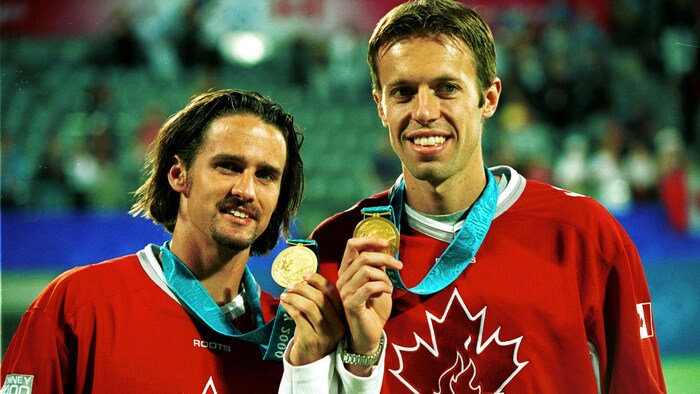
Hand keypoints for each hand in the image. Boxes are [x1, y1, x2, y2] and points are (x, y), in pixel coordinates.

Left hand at [280, 273, 344, 365]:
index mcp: (342, 316)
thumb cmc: (314, 335)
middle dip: (303, 288)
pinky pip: (299, 318)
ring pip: (309, 307)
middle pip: (320, 298)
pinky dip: (289, 307)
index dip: (318, 280)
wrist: (309, 363)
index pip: (333, 292)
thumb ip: (319, 302)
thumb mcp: (322, 318)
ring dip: (294, 297)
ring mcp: (325, 334)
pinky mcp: (311, 341)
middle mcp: (337, 325)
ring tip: (285, 295)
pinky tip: (284, 305)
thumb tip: (304, 280)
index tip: (304, 274)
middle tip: (290, 285)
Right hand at [336, 237, 401, 363]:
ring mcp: (345, 292)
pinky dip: (383, 287)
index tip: (386, 243)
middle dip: (385, 258)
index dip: (369, 240)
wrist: (370, 334)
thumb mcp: (378, 283)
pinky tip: (387, 293)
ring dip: (384, 277)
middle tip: (399, 266)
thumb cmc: (374, 309)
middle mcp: (342, 279)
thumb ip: (378, 267)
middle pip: (363, 257)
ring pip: (366, 271)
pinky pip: (369, 287)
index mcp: (347, 271)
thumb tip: (385, 249)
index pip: (351, 246)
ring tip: (389, 287)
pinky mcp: (351, 304)